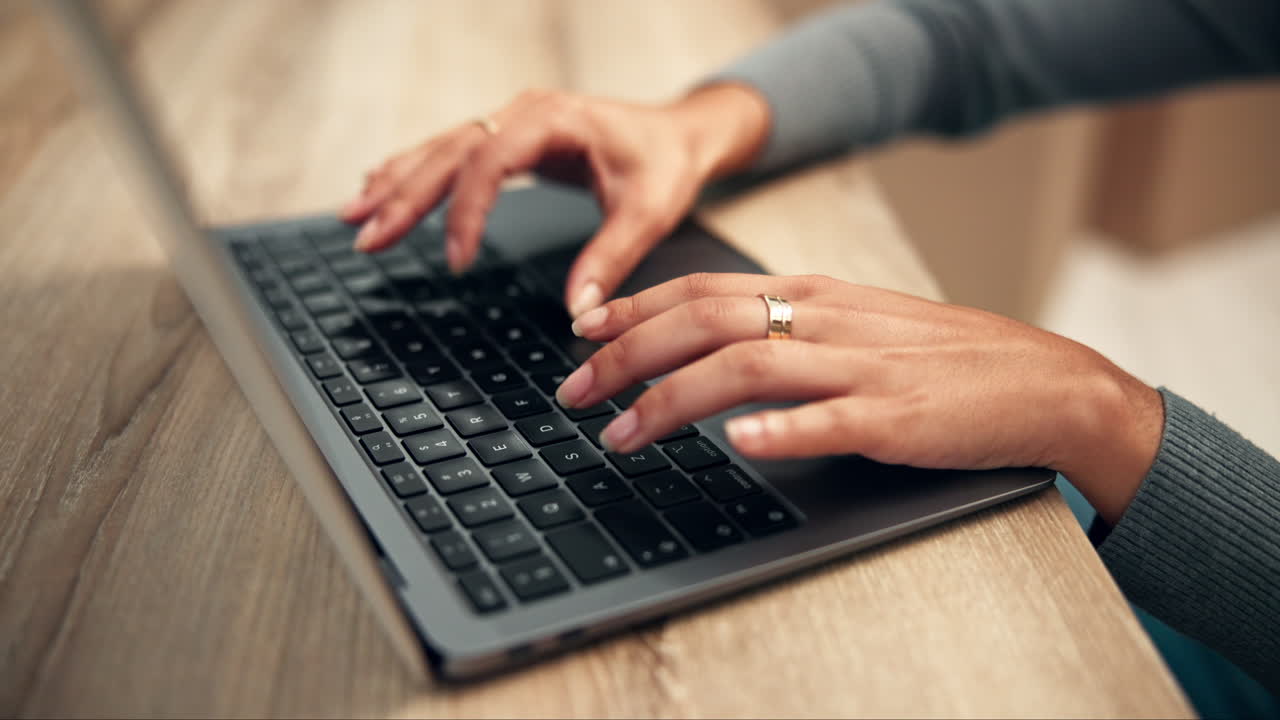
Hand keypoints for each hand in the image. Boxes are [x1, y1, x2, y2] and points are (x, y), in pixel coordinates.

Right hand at [341, 85, 769, 315]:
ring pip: (441, 149)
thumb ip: (611, 259)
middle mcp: (524, 112)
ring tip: (354, 217)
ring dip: (396, 182)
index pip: (492, 159)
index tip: (457, 260)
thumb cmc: (665, 164)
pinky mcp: (508, 136)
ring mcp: (511, 120)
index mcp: (556, 120)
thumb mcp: (649, 213)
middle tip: (367, 236)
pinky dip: (413, 172)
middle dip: (405, 196)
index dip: (468, 210)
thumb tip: (576, 311)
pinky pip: (451, 152)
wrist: (679, 133)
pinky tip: (379, 187)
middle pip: (450, 151)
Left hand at [557, 273, 1164, 523]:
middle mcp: (827, 322)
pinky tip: (740, 442)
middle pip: (706, 322)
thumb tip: (707, 344)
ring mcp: (861, 369)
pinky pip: (831, 420)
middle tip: (573, 391)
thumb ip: (787, 326)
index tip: (583, 331)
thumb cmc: (943, 358)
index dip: (635, 308)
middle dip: (627, 357)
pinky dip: (780, 428)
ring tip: (623, 434)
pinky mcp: (896, 418)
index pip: (704, 289)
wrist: (1042, 381)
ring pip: (748, 367)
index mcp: (814, 296)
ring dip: (674, 400)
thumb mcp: (856, 324)